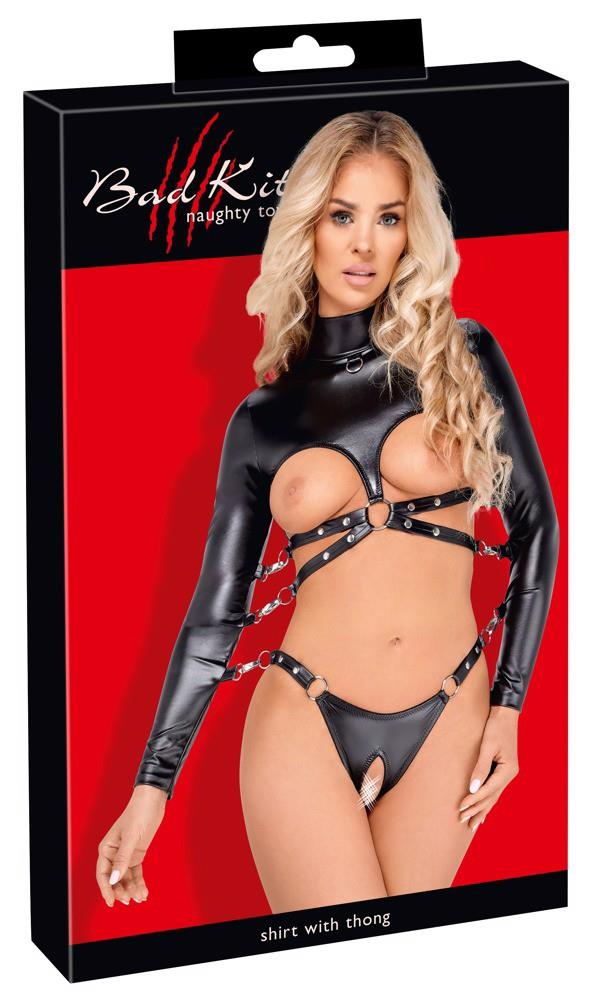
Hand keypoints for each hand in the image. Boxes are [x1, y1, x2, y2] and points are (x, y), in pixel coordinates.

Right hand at [96, 784, 166, 907]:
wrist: (152, 801)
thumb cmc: (139, 814)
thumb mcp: (131, 837)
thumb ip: (123, 859)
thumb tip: (113, 879)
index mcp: (106, 848)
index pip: (102, 874)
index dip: (106, 889)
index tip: (112, 902)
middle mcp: (114, 854)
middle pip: (114, 879)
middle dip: (121, 891)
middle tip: (130, 900)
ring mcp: (125, 855)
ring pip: (125, 878)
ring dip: (132, 889)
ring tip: (140, 898)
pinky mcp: (137, 854)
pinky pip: (136, 873)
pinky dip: (139, 882)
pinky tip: (144, 892)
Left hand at [458, 705, 519, 831]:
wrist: (505, 713)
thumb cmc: (496, 727)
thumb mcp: (487, 746)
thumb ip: (480, 767)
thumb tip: (473, 788)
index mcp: (508, 770)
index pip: (488, 790)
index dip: (474, 800)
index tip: (461, 808)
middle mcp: (509, 774)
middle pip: (492, 797)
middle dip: (477, 809)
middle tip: (463, 821)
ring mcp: (507, 773)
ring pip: (494, 796)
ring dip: (483, 809)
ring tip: (473, 824)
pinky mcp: (503, 770)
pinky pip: (494, 789)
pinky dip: (488, 800)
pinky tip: (484, 810)